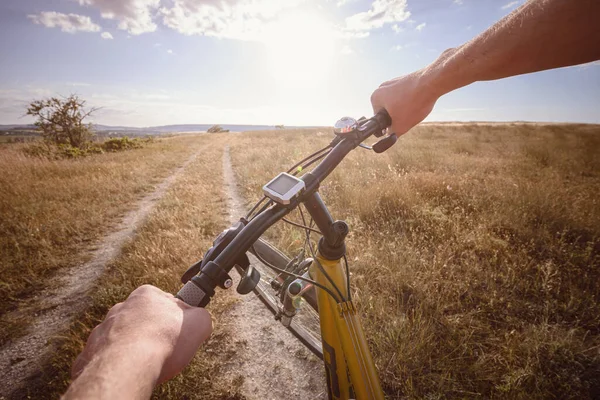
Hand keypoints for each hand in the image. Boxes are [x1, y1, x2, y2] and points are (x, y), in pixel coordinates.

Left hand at [71, 285, 211, 383]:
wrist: (127, 365)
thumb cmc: (163, 341)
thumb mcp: (199, 323)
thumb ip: (202, 316)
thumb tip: (201, 318)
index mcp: (146, 295)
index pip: (165, 301)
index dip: (175, 317)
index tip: (179, 331)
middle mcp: (121, 307)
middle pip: (141, 318)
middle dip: (152, 331)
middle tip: (165, 348)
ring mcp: (103, 329)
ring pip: (122, 336)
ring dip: (133, 347)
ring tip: (146, 363)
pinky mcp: (91, 351)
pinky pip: (105, 355)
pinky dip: (116, 363)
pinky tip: (128, 371)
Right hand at [370, 69, 441, 135]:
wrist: (431, 83)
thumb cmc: (413, 103)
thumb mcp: (400, 126)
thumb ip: (392, 134)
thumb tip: (390, 136)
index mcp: (375, 98)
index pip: (379, 119)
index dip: (389, 126)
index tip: (399, 126)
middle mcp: (382, 87)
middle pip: (388, 111)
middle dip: (398, 117)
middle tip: (408, 118)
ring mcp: (394, 81)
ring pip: (398, 104)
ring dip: (405, 109)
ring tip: (415, 109)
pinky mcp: (406, 79)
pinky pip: (406, 95)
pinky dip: (412, 101)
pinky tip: (419, 102)